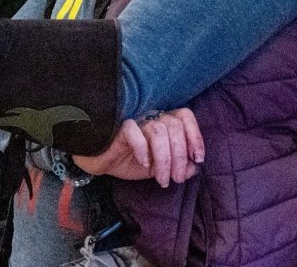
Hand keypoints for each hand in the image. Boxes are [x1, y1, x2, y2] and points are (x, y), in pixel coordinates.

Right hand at [73, 108, 203, 187]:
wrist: (100, 164)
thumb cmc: (129, 161)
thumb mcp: (158, 169)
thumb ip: (178, 167)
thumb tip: (194, 167)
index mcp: (162, 123)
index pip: (184, 116)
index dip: (195, 135)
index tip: (197, 158)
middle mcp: (150, 117)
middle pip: (174, 126)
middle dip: (179, 156)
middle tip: (175, 179)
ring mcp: (134, 121)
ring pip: (158, 130)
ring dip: (164, 159)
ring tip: (161, 179)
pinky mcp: (118, 127)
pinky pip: (134, 131)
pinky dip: (142, 149)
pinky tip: (143, 164)